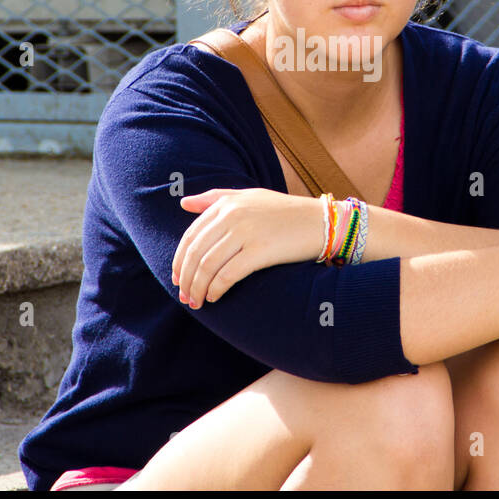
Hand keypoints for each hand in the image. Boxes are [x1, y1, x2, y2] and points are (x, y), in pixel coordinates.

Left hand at [172, 188, 323, 308]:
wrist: (321, 222)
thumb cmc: (284, 212)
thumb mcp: (249, 196)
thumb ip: (215, 198)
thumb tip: (183, 202)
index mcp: (227, 203)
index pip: (190, 236)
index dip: (179, 261)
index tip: (177, 279)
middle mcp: (232, 215)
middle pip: (195, 253)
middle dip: (186, 279)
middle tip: (184, 297)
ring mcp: (246, 232)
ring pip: (208, 266)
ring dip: (198, 288)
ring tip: (197, 302)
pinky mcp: (260, 251)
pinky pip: (228, 274)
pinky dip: (216, 289)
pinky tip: (214, 297)